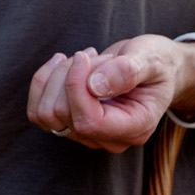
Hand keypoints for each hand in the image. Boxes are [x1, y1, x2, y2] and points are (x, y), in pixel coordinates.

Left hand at [25, 34, 194, 150]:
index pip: (89, 122)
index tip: (84, 55)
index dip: (76, 87)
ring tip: (83, 58)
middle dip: (70, 75)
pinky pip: (39, 112)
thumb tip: (95, 86)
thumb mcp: (150, 59)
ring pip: (45, 114)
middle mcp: (110, 139)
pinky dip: (43, 83)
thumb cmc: (156, 63)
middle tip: (93, 55)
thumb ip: (127, 71)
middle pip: (62, 115)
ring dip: (56, 77)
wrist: (154, 69)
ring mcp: (89, 135)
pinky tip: (62, 63)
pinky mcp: (71, 125)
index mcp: (135, 127)